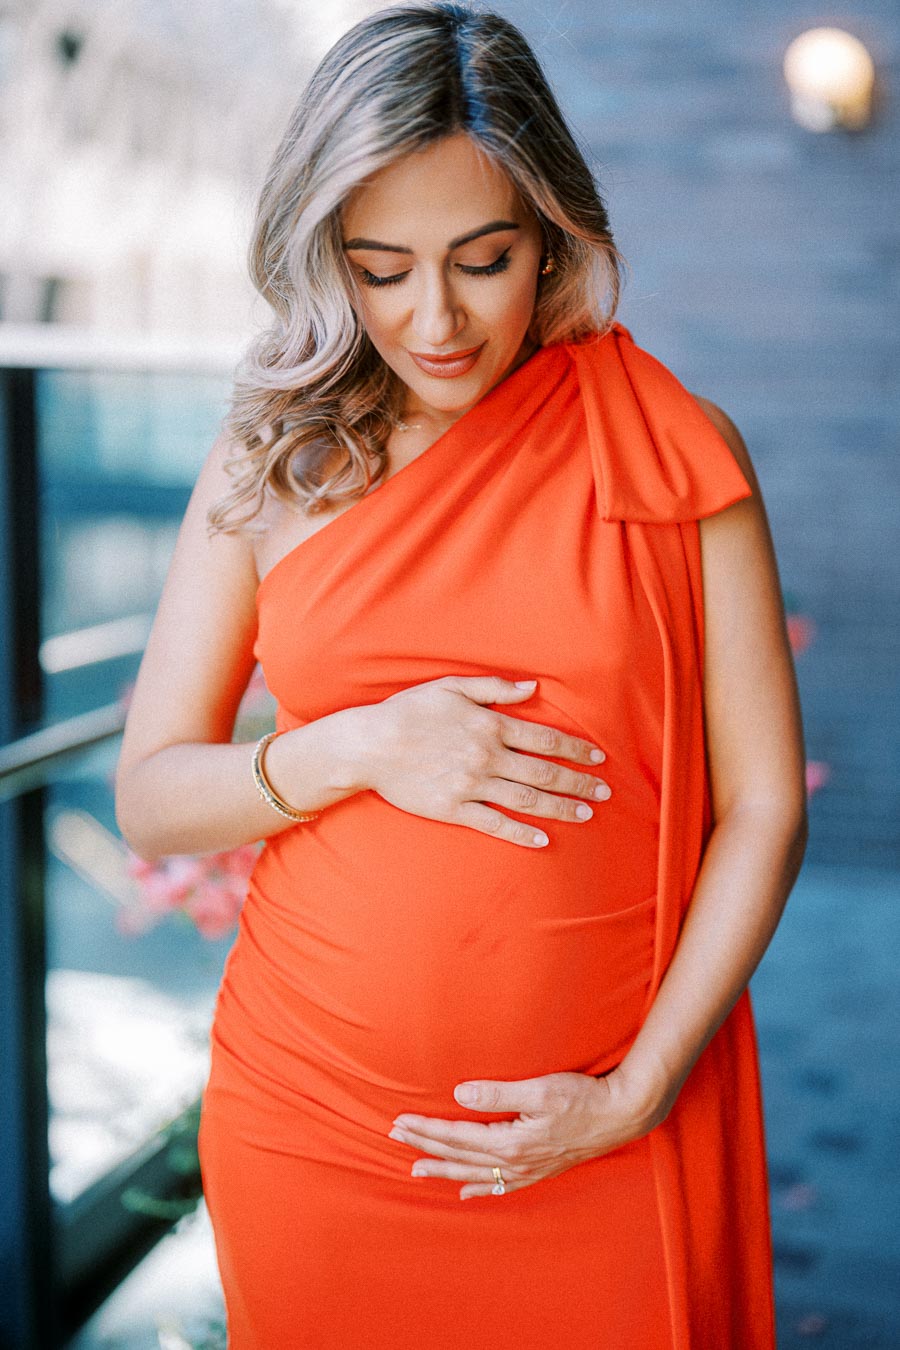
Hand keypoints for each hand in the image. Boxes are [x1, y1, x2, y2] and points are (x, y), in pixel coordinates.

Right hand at [356, 675, 610, 847]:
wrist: (369, 744)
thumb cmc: (408, 711)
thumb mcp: (451, 687)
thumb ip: (494, 688)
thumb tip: (532, 688)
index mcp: (489, 725)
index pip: (544, 739)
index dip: (574, 750)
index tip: (597, 759)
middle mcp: (486, 757)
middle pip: (543, 772)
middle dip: (577, 783)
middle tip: (603, 792)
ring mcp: (471, 785)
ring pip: (526, 799)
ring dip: (559, 808)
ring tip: (584, 814)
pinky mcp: (454, 809)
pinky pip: (494, 823)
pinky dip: (521, 832)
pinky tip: (542, 839)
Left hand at [387, 1067, 664, 1199]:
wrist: (621, 1115)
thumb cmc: (583, 1098)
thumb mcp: (540, 1089)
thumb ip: (498, 1092)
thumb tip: (460, 1093)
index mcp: (510, 1141)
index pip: (455, 1136)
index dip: (425, 1130)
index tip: (399, 1122)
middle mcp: (514, 1162)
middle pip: (458, 1156)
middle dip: (424, 1147)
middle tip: (394, 1137)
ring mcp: (527, 1170)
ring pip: (474, 1174)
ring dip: (443, 1170)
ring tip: (416, 1170)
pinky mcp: (538, 1170)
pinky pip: (501, 1186)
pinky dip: (480, 1190)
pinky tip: (466, 1193)